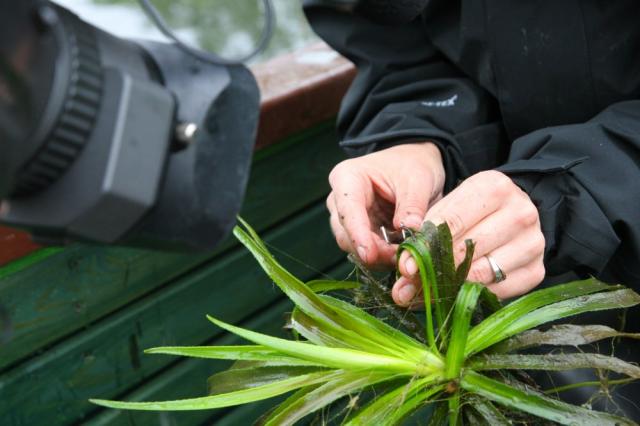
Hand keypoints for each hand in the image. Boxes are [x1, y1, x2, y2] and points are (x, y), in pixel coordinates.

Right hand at [326, 142, 444, 266]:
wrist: (414, 164)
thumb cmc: (411, 164)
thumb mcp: (418, 179)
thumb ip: (413, 205)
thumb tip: (410, 229)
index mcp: (347, 178)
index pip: (348, 210)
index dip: (358, 235)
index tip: (369, 255)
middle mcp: (340, 200)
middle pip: (346, 234)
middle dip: (371, 250)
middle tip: (399, 257)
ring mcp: (348, 218)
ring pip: (354, 247)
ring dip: (378, 256)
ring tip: (403, 254)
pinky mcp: (359, 232)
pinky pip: (366, 251)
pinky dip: (383, 256)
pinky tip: (400, 254)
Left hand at [393, 170, 544, 304]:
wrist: (511, 215)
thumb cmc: (471, 212)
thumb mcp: (447, 210)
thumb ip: (426, 235)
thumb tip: (406, 269)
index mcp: (493, 186)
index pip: (452, 221)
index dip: (424, 246)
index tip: (405, 265)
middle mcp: (520, 211)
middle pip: (467, 249)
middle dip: (434, 270)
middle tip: (409, 286)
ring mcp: (533, 241)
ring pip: (482, 272)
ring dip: (450, 287)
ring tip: (426, 293)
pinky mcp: (537, 269)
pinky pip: (498, 291)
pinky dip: (472, 296)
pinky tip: (454, 295)